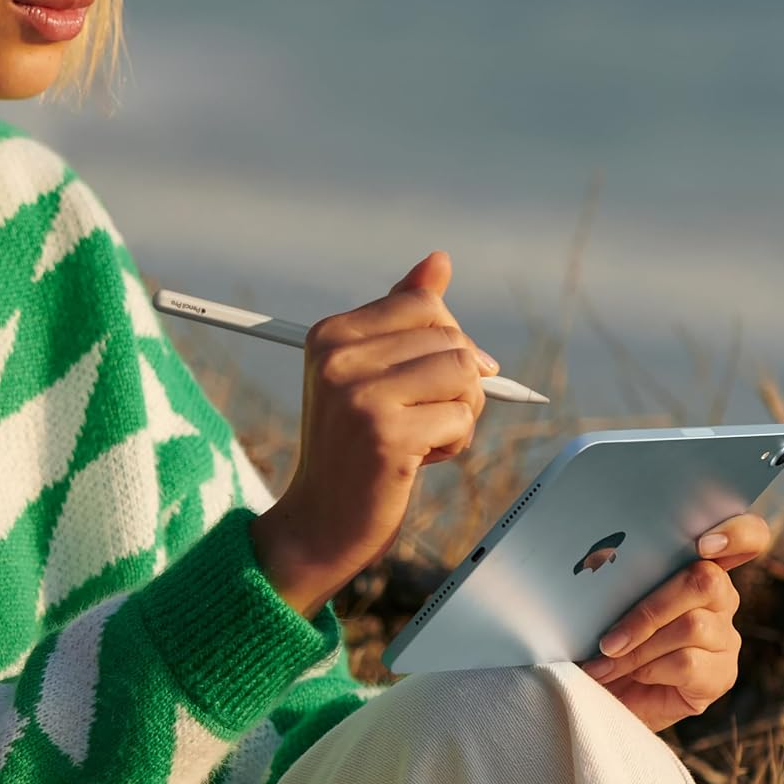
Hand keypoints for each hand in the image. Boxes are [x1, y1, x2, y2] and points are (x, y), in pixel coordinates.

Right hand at [251, 250, 499, 619]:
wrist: (321, 523)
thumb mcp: (369, 373)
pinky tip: (420, 460)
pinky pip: (461, 416)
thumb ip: (402, 316)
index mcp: (329, 335)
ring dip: (460, 411)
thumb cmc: (352, 448)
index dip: (444, 342)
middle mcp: (338, 359)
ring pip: (463, 372)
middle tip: (424, 418)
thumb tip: (439, 260)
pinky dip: (455, 442)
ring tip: (425, 437)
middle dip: (456, 381)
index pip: (423, 304)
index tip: (429, 380)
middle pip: (449, 338)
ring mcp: (360, 396)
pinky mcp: (387, 436)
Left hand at [578, 509, 770, 731]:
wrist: (608, 696)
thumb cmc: (607, 640)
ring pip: (691, 625)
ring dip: (639, 647)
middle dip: (648, 611)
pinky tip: (631, 675)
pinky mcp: (722, 674)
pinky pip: (688, 663)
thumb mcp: (609, 602)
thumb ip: (621, 576)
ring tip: (606, 661)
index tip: (703, 543)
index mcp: (697, 566)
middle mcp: (722, 598)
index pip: (747, 535)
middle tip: (608, 640)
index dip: (737, 532)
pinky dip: (649, 669)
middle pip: (705, 581)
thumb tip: (598, 555)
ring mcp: (726, 637)